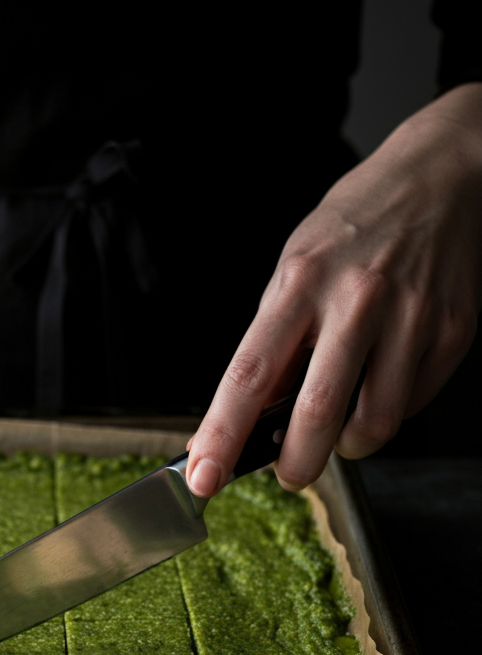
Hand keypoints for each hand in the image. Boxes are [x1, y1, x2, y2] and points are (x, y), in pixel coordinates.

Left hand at [186, 82, 481, 497]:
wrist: (440, 178)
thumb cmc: (353, 227)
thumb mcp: (293, 268)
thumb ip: (274, 340)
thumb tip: (246, 414)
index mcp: (299, 284)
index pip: (248, 375)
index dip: (222, 435)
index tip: (203, 475)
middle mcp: (355, 301)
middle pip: (315, 412)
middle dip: (295, 464)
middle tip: (288, 474)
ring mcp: (410, 318)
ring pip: (374, 422)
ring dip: (347, 447)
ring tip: (338, 430)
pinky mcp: (452, 332)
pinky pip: (413, 403)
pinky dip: (387, 411)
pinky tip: (377, 386)